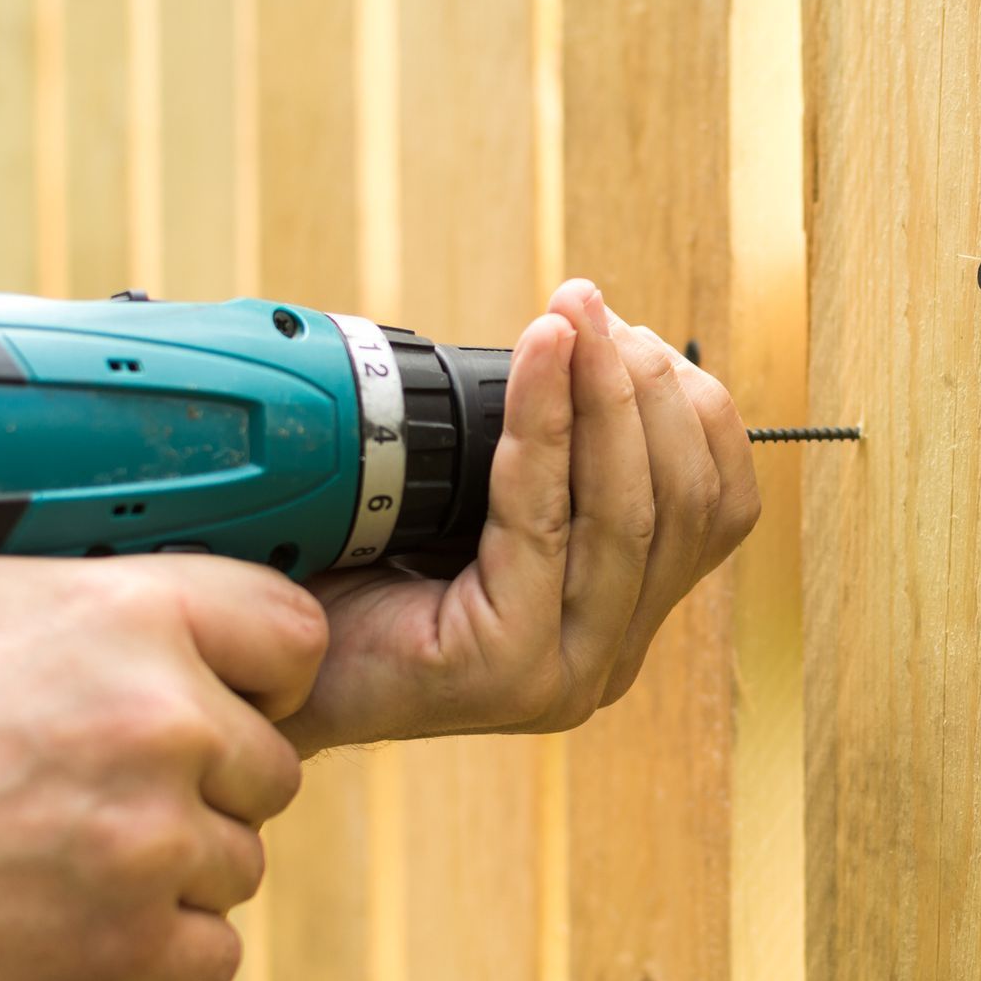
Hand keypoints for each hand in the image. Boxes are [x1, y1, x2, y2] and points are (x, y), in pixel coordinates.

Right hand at [0, 554, 322, 980]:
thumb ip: (91, 599)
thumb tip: (160, 607)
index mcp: (131, 613)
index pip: (295, 635)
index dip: (267, 674)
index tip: (236, 699)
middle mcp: (162, 719)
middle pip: (273, 764)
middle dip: (213, 784)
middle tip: (118, 794)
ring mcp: (151, 838)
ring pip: (242, 861)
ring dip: (182, 870)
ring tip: (78, 858)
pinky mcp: (127, 945)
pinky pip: (213, 952)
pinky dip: (161, 951)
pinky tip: (87, 924)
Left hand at [284, 278, 760, 751]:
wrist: (263, 658)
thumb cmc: (357, 576)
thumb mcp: (481, 507)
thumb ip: (552, 465)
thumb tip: (592, 341)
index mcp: (617, 619)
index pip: (717, 510)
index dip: (695, 410)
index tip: (635, 333)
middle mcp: (607, 657)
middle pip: (684, 505)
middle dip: (648, 387)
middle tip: (592, 307)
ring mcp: (565, 673)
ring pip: (628, 512)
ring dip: (604, 395)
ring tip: (571, 316)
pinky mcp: (508, 669)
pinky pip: (545, 522)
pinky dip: (548, 424)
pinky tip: (538, 357)